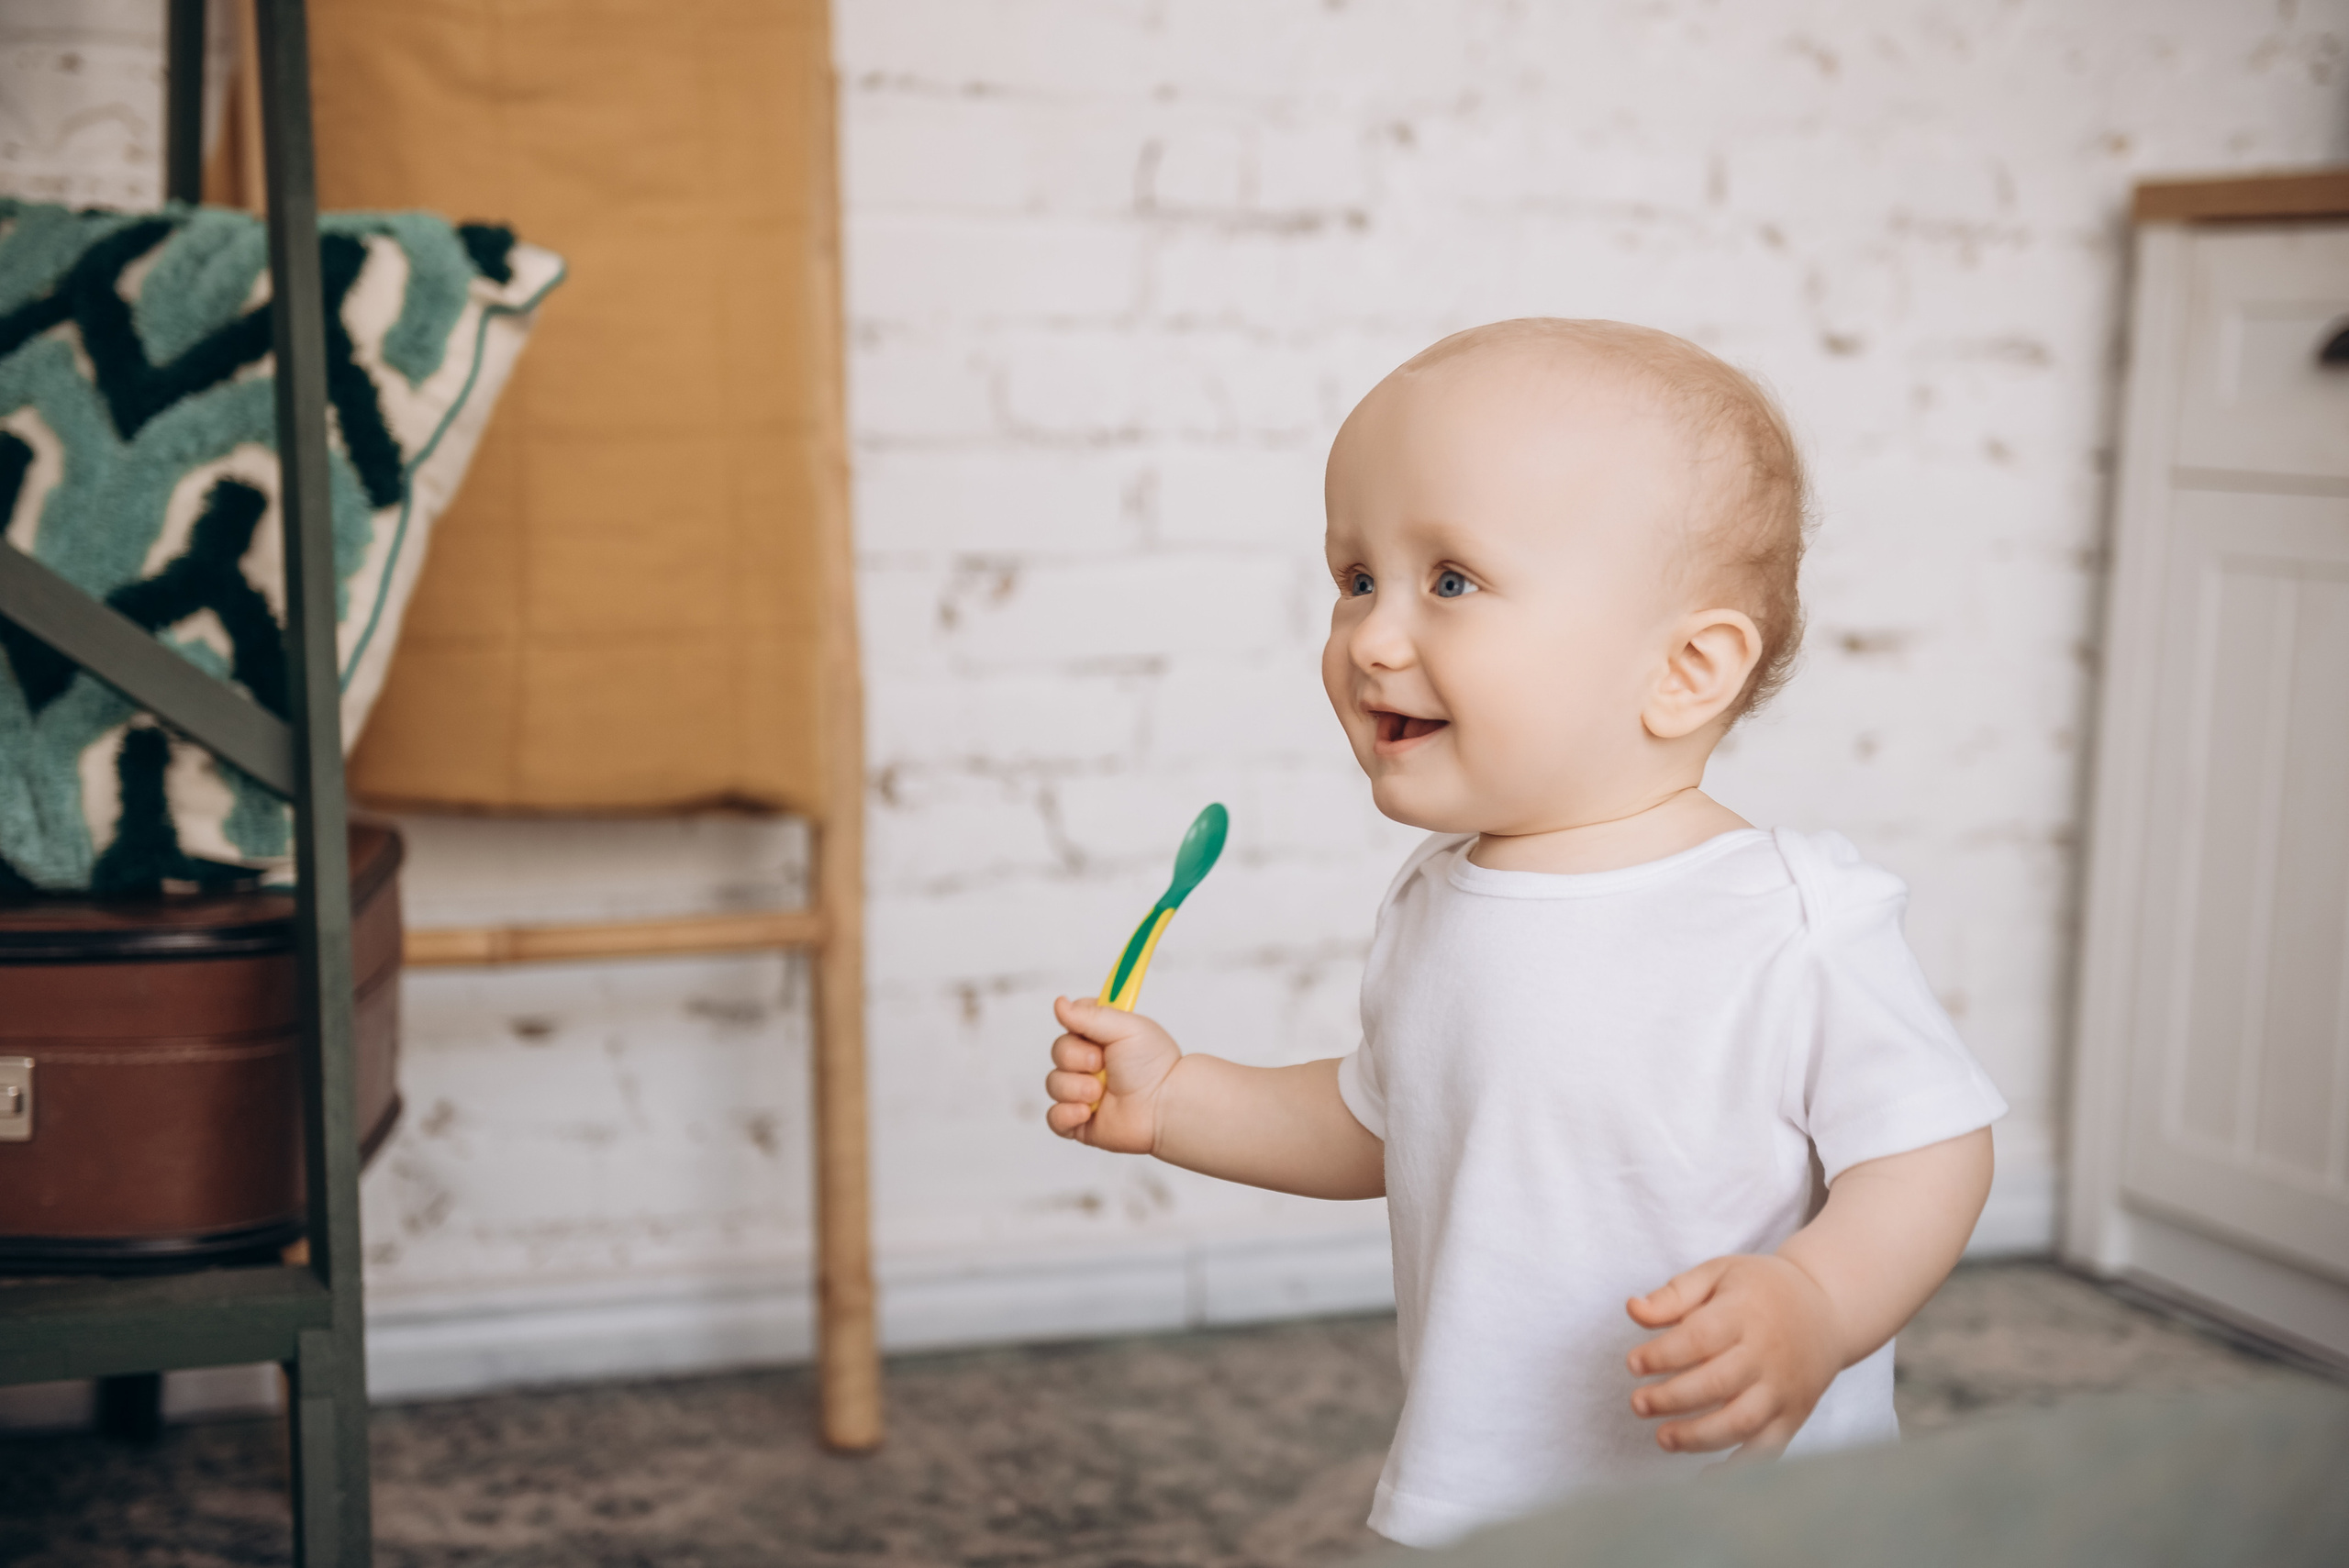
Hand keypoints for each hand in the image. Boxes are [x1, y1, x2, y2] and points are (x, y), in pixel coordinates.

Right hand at [1046, 995, 1181, 1153]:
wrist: (1165, 1105)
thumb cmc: (1154, 1066)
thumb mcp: (1125, 1027)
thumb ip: (1089, 1015)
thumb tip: (1059, 1003)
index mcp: (1100, 1037)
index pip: (1069, 1023)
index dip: (1074, 1027)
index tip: (1090, 1032)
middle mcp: (1089, 1063)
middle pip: (1057, 1052)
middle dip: (1076, 1059)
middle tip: (1101, 1064)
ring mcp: (1082, 1093)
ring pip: (1054, 1084)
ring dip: (1075, 1088)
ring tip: (1099, 1094)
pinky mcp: (1080, 1121)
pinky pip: (1054, 1117)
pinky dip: (1065, 1115)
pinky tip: (1086, 1112)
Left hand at [1624, 1253, 1842, 1457]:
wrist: (1827, 1309)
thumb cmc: (1760, 1289)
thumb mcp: (1718, 1274)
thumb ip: (1674, 1294)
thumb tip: (1632, 1309)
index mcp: (1744, 1313)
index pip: (1698, 1338)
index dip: (1660, 1355)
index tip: (1633, 1365)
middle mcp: (1767, 1354)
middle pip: (1715, 1384)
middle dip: (1671, 1399)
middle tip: (1638, 1404)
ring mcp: (1783, 1389)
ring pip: (1740, 1422)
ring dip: (1697, 1437)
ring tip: (1663, 1438)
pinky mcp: (1795, 1415)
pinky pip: (1768, 1450)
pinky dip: (1738, 1469)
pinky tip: (1707, 1475)